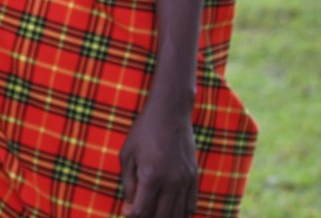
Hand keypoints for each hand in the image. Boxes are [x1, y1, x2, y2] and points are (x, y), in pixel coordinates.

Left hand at [118, 100, 198, 216]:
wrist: (170, 113)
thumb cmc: (144, 131)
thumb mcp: (127, 154)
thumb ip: (128, 182)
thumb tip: (130, 204)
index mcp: (151, 176)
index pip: (142, 210)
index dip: (132, 214)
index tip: (127, 211)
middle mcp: (171, 182)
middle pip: (161, 216)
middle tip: (139, 212)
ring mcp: (185, 181)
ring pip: (178, 214)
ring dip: (164, 217)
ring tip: (153, 213)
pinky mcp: (194, 177)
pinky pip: (191, 205)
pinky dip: (181, 213)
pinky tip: (170, 210)